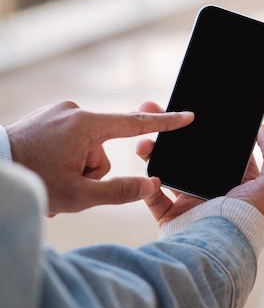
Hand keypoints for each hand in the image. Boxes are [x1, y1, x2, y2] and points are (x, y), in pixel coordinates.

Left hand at [6, 100, 193, 214]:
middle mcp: (73, 112)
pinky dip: (63, 160)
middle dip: (90, 173)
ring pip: (85, 149)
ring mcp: (58, 113)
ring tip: (49, 180)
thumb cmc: (32, 181)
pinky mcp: (48, 118)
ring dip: (74, 170)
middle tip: (64, 187)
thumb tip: (152, 184)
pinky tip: (44, 170)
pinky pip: (69, 142)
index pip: (135, 124)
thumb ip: (120, 191)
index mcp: (85, 125)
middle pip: (102, 151)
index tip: (187, 116)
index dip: (165, 123)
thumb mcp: (79, 195)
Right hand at [136, 102, 263, 227]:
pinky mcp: (172, 216)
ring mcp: (190, 204)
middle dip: (173, 138)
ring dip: (155, 153)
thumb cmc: (249, 218)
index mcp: (234, 182)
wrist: (219, 247)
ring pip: (168, 170)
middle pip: (189, 156)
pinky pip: (154, 196)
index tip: (190, 111)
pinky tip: (147, 169)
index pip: (219, 150)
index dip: (207, 130)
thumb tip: (263, 130)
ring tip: (144, 141)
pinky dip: (147, 185)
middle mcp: (212, 191)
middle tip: (157, 117)